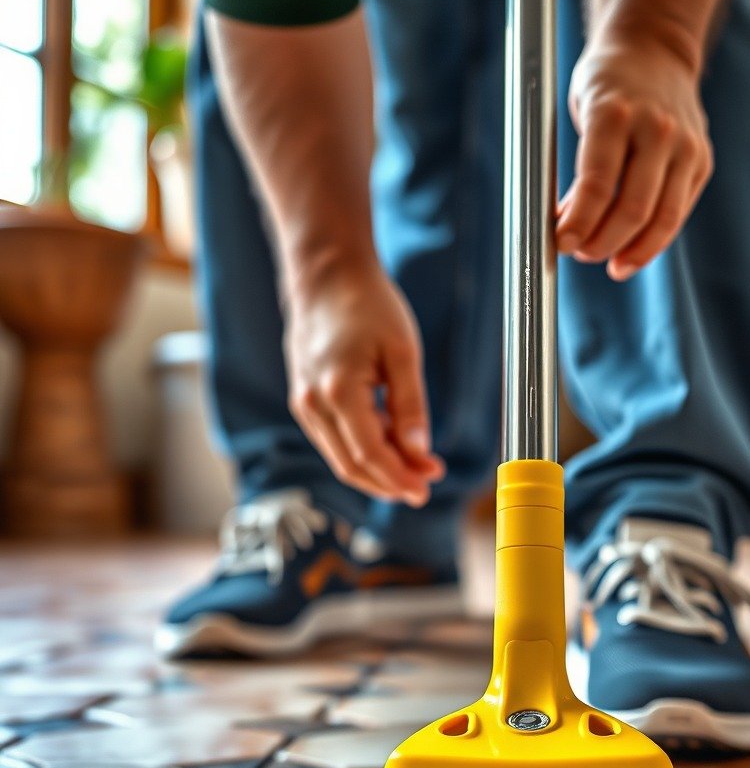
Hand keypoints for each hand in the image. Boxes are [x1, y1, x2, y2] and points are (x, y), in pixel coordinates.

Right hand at [286, 266, 443, 506]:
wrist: (327, 275)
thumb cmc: (367, 304)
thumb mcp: (402, 353)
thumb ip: (410, 406)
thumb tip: (419, 453)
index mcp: (337, 392)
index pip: (368, 456)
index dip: (397, 479)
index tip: (425, 491)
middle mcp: (312, 404)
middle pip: (351, 466)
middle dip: (390, 481)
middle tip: (427, 482)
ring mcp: (303, 403)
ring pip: (342, 456)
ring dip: (379, 467)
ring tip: (419, 461)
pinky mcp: (305, 400)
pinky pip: (335, 438)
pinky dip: (364, 447)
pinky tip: (393, 437)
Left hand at [557, 26, 712, 279]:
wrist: (655, 51)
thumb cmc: (607, 87)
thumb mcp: (581, 115)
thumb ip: (577, 171)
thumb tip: (569, 229)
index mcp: (615, 113)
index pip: (598, 184)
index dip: (579, 223)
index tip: (562, 245)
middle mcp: (656, 128)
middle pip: (632, 208)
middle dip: (602, 242)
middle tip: (582, 253)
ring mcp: (685, 145)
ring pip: (661, 219)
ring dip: (632, 252)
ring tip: (612, 265)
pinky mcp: (701, 162)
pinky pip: (677, 214)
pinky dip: (654, 241)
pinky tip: (633, 252)